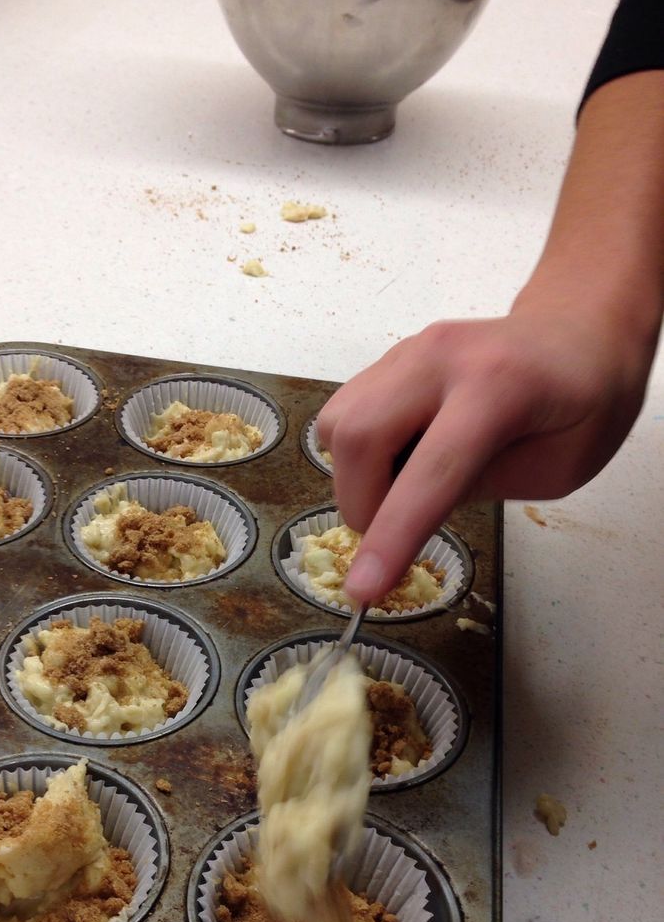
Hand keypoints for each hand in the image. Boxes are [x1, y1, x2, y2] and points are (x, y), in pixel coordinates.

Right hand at [315, 301, 650, 605]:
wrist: (579, 331)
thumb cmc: (584, 404)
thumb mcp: (558, 469)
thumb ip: (480, 490)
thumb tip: (406, 513)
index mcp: (500, 387)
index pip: (432, 471)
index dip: (393, 537)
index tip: (363, 590)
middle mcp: (442, 359)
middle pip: (359, 439)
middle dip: (362, 505)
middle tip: (397, 530)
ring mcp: (409, 352)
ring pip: (338, 426)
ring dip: (356, 478)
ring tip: (405, 486)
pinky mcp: (390, 359)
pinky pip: (345, 414)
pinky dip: (360, 453)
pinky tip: (404, 454)